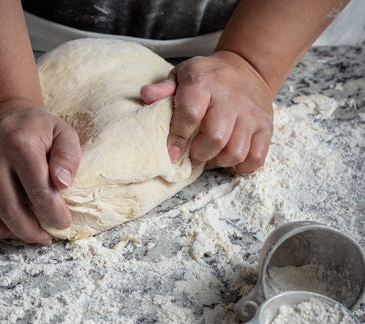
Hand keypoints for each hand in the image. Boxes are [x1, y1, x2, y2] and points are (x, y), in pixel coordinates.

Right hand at [0, 99, 80, 244]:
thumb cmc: (36, 127)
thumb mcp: (63, 133)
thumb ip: (68, 158)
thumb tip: (63, 184)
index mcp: (20, 145)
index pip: (39, 193)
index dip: (55, 215)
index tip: (63, 222)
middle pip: (10, 211)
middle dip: (32, 232)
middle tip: (44, 236)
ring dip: (5, 234)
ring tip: (22, 232)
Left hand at [141, 50, 273, 174]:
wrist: (246, 68)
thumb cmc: (208, 77)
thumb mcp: (183, 74)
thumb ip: (164, 88)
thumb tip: (146, 95)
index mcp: (204, 83)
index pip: (190, 115)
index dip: (178, 139)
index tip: (173, 154)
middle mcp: (230, 98)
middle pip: (215, 138)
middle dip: (199, 155)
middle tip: (192, 157)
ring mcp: (251, 114)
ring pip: (236, 152)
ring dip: (219, 162)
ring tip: (210, 158)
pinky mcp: (265, 127)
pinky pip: (257, 157)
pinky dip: (243, 167)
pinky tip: (231, 161)